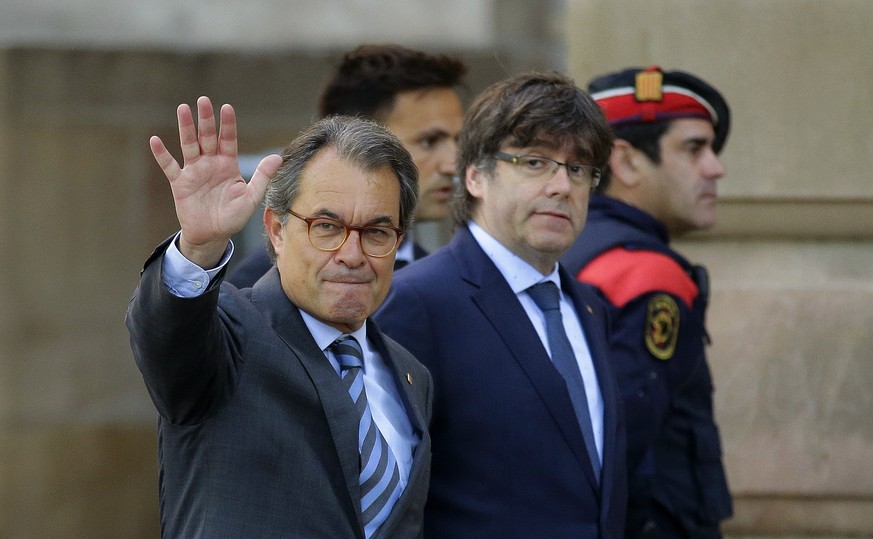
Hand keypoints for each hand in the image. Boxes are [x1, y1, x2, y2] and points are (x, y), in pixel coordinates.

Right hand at [149, 96, 282, 267]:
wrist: (212, 236)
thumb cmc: (233, 217)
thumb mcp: (251, 198)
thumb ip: (262, 177)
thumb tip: (277, 157)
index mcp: (228, 165)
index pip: (228, 140)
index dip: (227, 125)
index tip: (227, 107)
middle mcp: (210, 163)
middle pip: (208, 137)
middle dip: (206, 119)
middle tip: (203, 100)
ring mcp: (194, 171)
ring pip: (189, 145)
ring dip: (186, 128)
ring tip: (183, 108)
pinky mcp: (180, 183)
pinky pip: (170, 166)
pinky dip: (162, 154)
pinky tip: (155, 140)